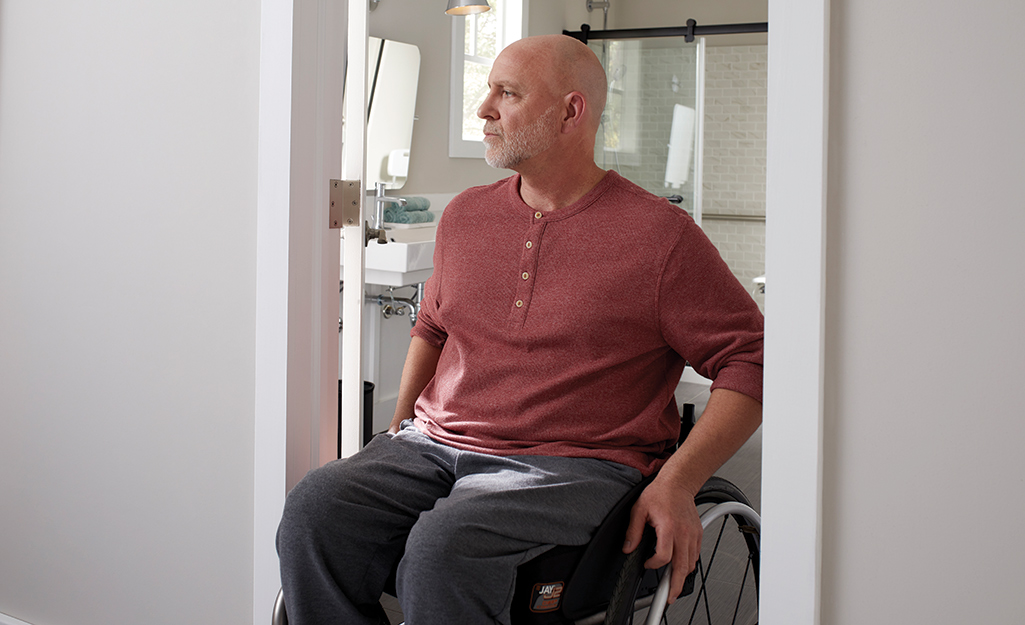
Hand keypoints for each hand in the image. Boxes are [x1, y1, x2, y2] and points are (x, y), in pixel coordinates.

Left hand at [622, 475, 701, 603]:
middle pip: (682, 567)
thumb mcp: (639, 509)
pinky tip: (680, 565)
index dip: (654, 565)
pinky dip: (688, 563)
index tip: (647, 564)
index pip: (664, 556)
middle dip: (675, 585)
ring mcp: (693, 534)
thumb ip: (633, 531)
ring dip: (682, 575)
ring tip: (673, 584)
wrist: (678, 482)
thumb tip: (628, 548)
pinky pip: (696, 555)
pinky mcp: (698, 534)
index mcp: (668, 527)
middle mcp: (683, 533)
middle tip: (669, 597)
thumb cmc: (660, 493)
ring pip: (691, 563)